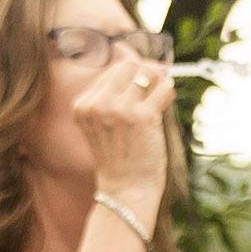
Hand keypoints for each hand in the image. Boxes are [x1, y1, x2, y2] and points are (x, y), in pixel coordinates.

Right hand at [66, 39, 176, 229]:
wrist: (126, 190)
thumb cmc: (121, 157)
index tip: (144, 83)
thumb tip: (146, 61)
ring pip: (147, 73)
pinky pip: (163, 88)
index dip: (133, 73)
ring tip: (156, 105)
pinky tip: (164, 106)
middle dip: (146, 74)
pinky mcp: (142, 117)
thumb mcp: (105, 123)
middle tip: (153, 93)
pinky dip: (168, 93)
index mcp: (82, 104)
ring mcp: (119, 110)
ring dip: (158, 85)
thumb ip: (117, 94)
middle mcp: (97, 104)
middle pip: (129, 66)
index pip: (112, 69)